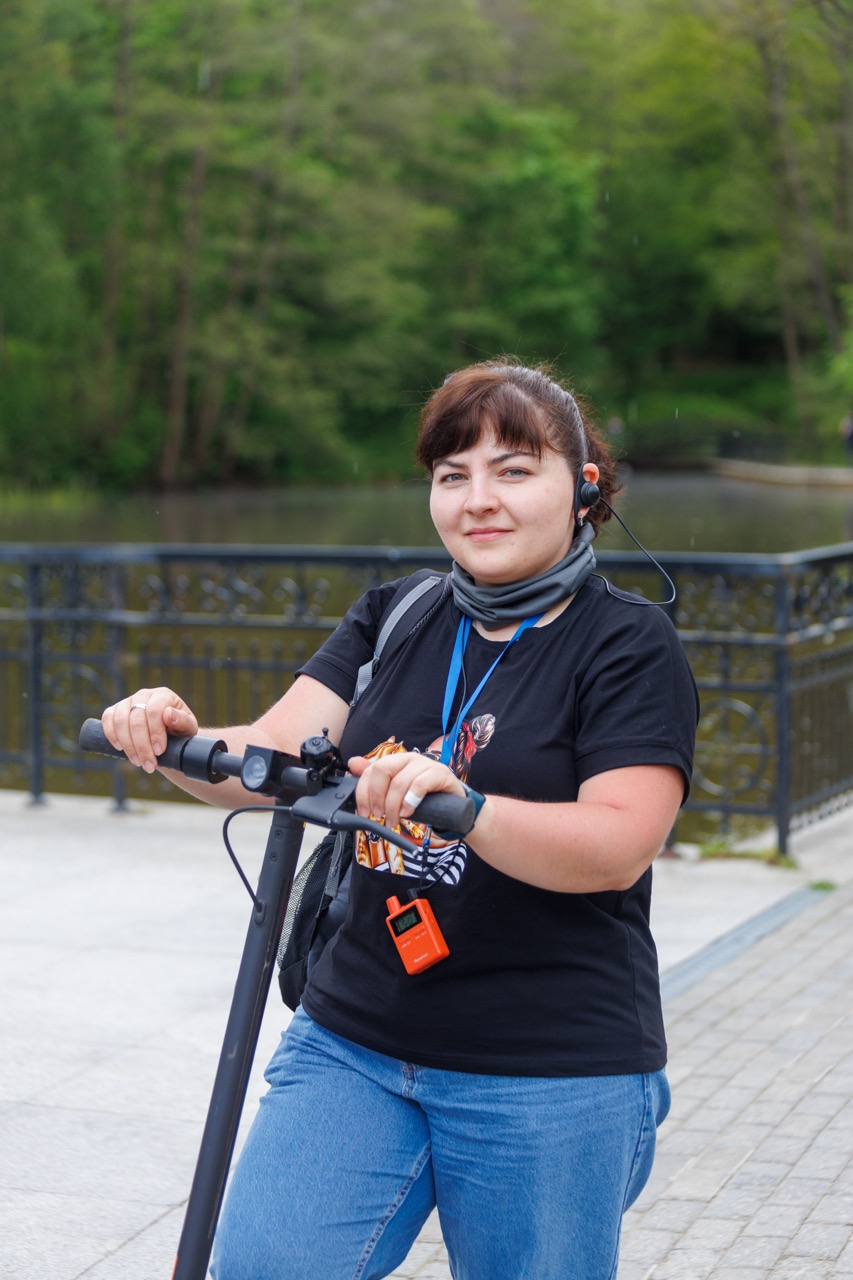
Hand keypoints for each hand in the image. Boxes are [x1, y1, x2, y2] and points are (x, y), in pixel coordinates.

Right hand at [101, 688, 198, 772]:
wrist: (168, 736)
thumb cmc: (180, 731)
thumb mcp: (188, 728)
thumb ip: (183, 721)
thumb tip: (169, 714)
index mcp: (163, 695)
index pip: (154, 711)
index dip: (155, 733)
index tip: (159, 752)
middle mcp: (144, 695)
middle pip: (136, 719)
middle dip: (142, 745)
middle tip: (149, 765)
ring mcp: (128, 701)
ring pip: (120, 720)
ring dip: (128, 745)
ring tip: (138, 762)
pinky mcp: (115, 710)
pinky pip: (107, 719)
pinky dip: (111, 734)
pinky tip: (120, 748)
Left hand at [348, 751, 465, 829]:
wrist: (455, 805)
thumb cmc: (424, 798)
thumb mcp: (397, 792)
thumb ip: (376, 780)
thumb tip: (353, 764)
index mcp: (396, 761)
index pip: (371, 769)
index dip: (364, 792)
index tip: (364, 811)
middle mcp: (409, 758)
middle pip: (382, 770)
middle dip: (377, 797)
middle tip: (379, 815)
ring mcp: (426, 764)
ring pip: (400, 781)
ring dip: (393, 806)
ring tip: (394, 820)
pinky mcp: (440, 774)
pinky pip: (420, 784)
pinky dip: (410, 801)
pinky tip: (408, 812)